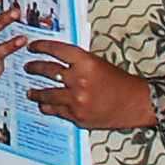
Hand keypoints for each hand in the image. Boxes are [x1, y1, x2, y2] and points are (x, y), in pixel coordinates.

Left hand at [19, 40, 157, 132]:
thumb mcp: (99, 64)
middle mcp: (79, 80)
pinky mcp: (77, 117)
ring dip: (35, 93)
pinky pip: (56, 111)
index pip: (57, 50)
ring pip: (47, 94)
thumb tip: (56, 60)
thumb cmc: (121, 82)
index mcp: (86, 62)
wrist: (136, 104)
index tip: (32, 47)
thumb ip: (78, 63)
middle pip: (48, 71)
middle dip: (34, 68)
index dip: (41, 47)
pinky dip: (48, 107)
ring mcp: (77, 100)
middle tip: (27, 67)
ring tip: (29, 92)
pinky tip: (44, 105)